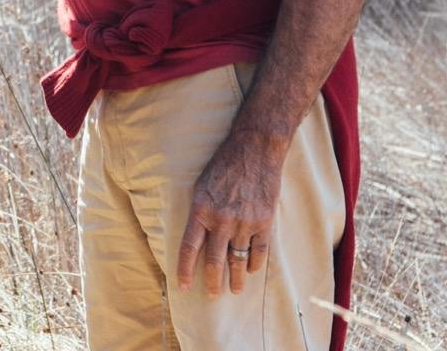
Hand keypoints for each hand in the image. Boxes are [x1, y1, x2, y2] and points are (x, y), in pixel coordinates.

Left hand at [176, 130, 284, 297]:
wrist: (254, 150)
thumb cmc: (224, 165)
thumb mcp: (202, 186)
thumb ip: (200, 212)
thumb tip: (198, 236)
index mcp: (201, 210)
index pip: (189, 247)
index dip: (185, 269)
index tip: (183, 285)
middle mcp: (221, 220)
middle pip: (214, 261)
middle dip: (212, 282)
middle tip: (212, 295)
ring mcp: (244, 223)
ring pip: (238, 260)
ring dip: (236, 278)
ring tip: (235, 290)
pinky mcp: (263, 222)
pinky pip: (259, 251)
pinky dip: (255, 264)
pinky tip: (251, 270)